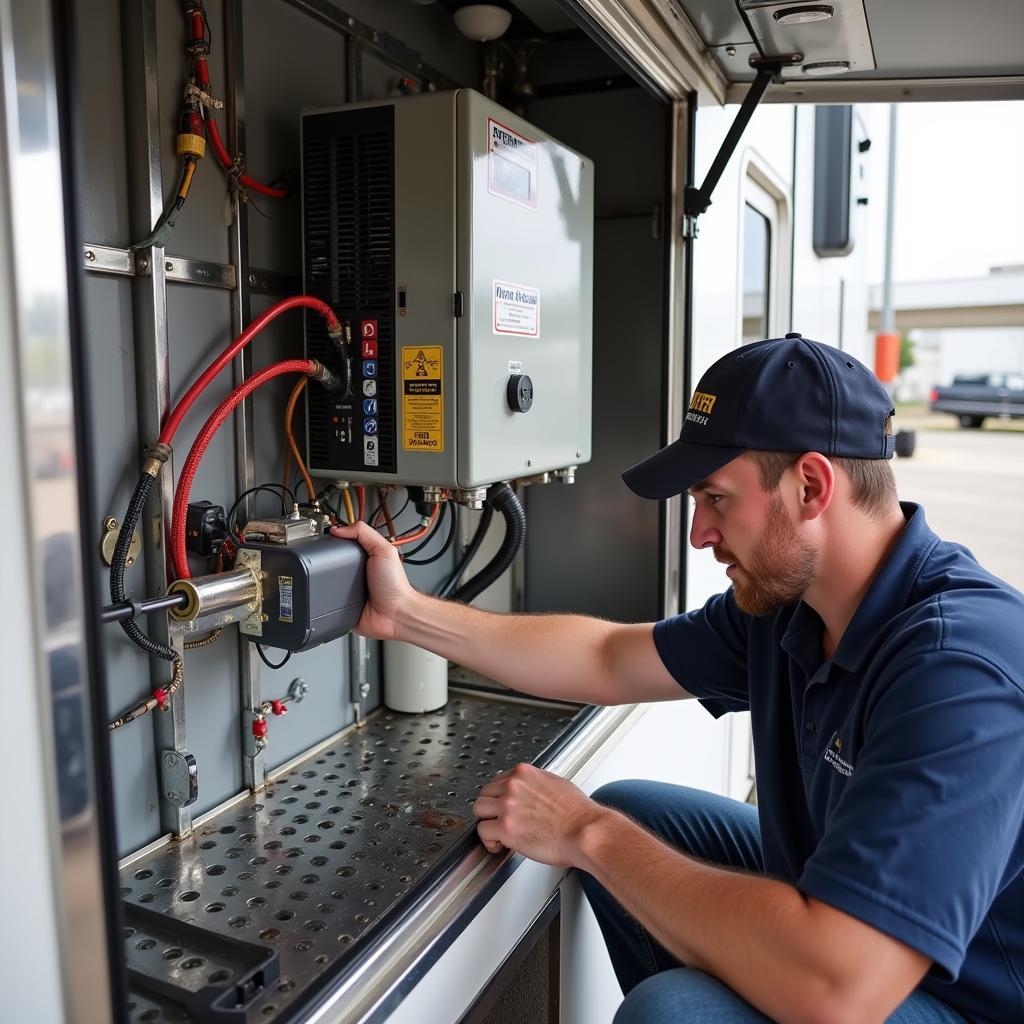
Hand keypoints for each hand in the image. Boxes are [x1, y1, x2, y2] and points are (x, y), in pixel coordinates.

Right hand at [329, 521, 416, 639]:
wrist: (394, 614)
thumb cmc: (395, 586)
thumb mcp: (384, 550)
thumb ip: (365, 534)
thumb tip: (341, 529)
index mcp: (367, 555)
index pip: (348, 540)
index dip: (338, 536)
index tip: (327, 533)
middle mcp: (357, 571)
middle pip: (334, 559)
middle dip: (327, 558)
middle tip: (321, 555)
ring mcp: (349, 588)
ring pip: (327, 579)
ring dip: (324, 578)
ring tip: (322, 574)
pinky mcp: (342, 604)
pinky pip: (327, 598)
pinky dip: (324, 595)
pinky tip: (326, 591)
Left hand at [472, 763, 607, 867]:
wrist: (585, 831)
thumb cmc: (578, 814)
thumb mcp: (557, 784)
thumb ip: (537, 784)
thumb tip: (532, 791)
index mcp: (525, 773)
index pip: (498, 780)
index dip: (499, 797)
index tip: (502, 806)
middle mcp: (513, 786)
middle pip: (485, 793)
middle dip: (491, 809)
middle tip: (499, 820)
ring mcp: (508, 806)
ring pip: (479, 810)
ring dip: (487, 822)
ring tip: (496, 833)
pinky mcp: (506, 828)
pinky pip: (483, 832)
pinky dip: (488, 841)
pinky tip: (498, 845)